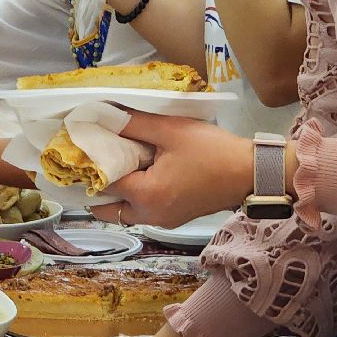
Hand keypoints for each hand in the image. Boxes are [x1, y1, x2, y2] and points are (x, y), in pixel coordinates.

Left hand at [93, 113, 251, 227]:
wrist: (250, 173)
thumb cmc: (212, 151)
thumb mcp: (171, 130)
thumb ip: (134, 124)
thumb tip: (105, 115)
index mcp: (145, 195)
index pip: (103, 183)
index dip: (92, 165)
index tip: (86, 147)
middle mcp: (149, 215)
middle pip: (108, 208)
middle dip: (98, 187)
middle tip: (98, 161)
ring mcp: (162, 221)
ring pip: (125, 212)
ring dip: (118, 193)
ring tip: (118, 164)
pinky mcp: (174, 219)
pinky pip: (143, 212)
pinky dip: (135, 197)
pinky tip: (140, 172)